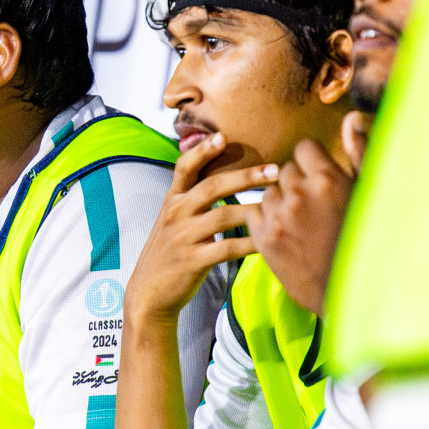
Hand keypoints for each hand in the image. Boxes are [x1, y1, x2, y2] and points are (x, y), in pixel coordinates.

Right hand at [126, 133, 277, 320]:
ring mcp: (182, 237)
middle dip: (245, 176)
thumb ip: (192, 199)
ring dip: (254, 209)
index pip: (183, 168)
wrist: (149, 292)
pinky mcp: (192, 260)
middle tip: (275, 171)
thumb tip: (224, 177)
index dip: (201, 151)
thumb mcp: (173, 221)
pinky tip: (268, 241)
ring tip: (279, 205)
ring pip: (222, 216)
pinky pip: (226, 248)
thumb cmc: (170, 253)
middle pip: (211, 187)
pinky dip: (249, 244)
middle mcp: (175, 214)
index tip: (222, 136)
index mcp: (172, 201)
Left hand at [244, 140, 352, 315]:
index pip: (304, 149)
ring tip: (302, 224)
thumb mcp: (368, 194)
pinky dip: (265, 221)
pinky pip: (253, 214)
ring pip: (269, 193)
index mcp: (328, 179)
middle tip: (313, 208)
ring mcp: (279, 217)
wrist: (349, 291)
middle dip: (296, 184)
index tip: (319, 179)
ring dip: (280, 203)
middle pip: (285, 171)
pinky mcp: (264, 239)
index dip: (311, 163)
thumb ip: (358, 153)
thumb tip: (351, 118)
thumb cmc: (366, 240)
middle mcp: (300, 194)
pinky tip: (286, 234)